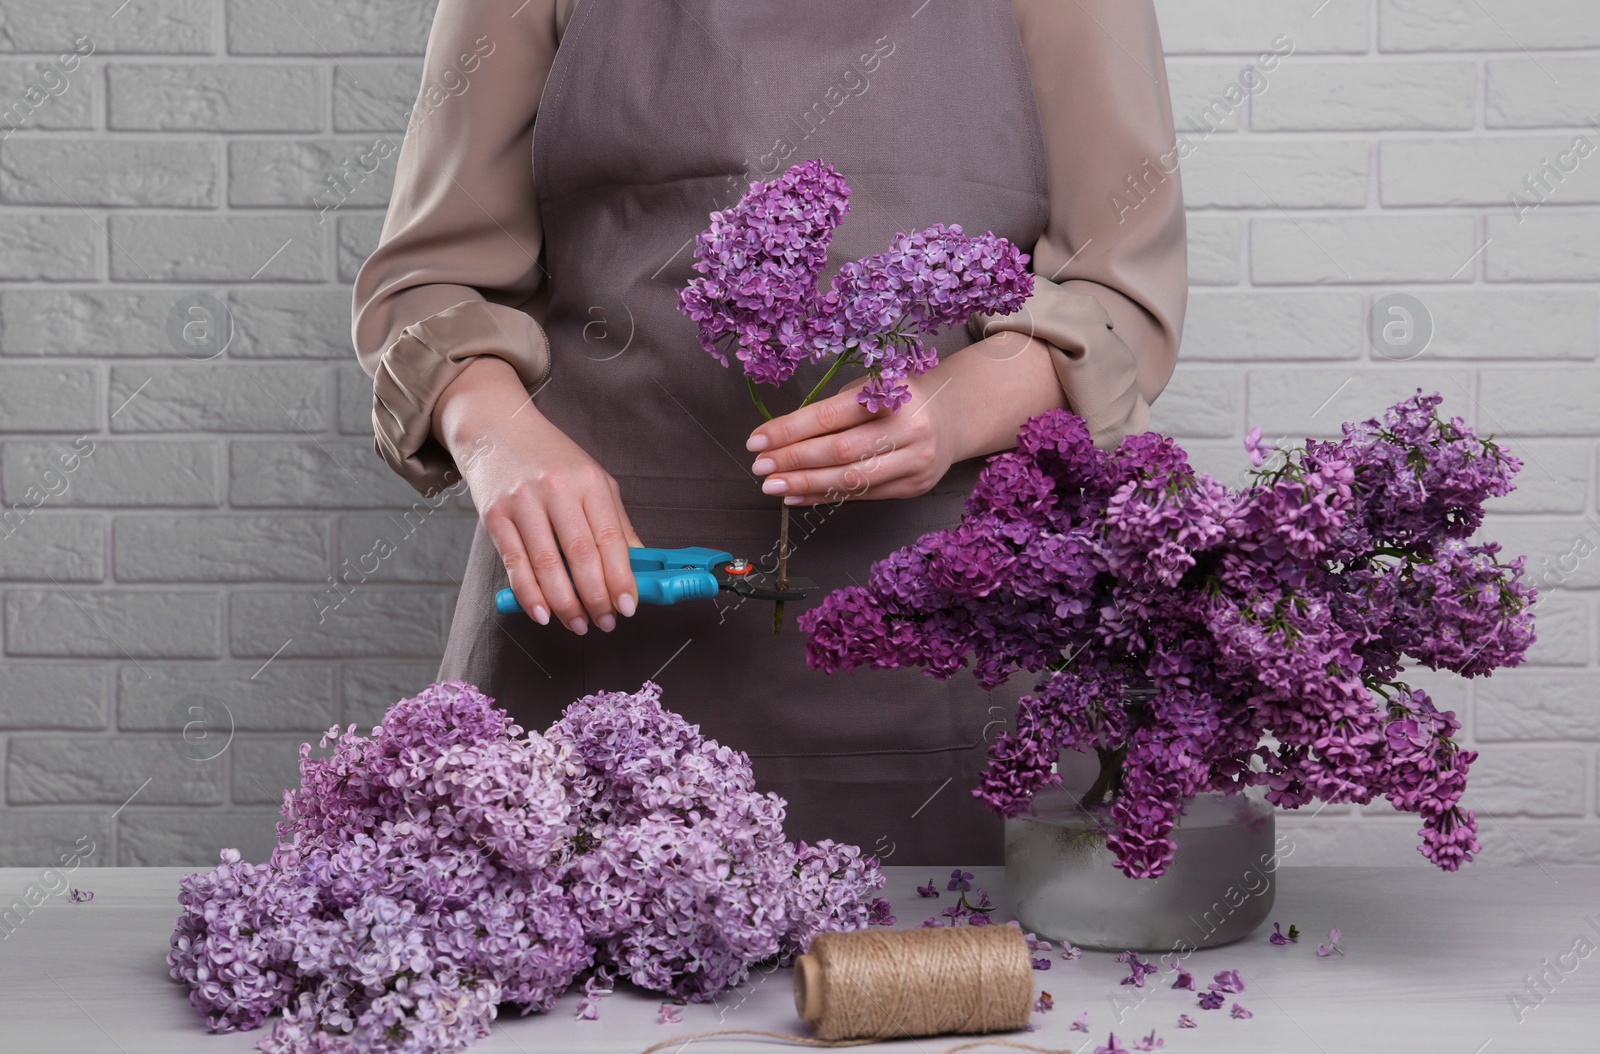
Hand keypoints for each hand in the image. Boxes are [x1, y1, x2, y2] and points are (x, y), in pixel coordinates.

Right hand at [434, 356, 641, 633]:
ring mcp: (523, 502)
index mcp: (589, 482)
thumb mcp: (593, 479)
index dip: (621, 579)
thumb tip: (639, 567)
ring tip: (578, 624)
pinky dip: (529, 595)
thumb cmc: (551, 459)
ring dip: (565, 604)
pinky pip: (515, 564)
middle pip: (581, 555)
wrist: (497, 429)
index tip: (629, 607)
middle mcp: (557, 490)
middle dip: (596, 597)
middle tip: (605, 622)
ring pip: (547, 565)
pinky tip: (543, 614)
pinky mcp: (495, 516)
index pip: (610, 539)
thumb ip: (615, 523)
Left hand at [744, 372, 958, 505]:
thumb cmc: (899, 398)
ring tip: (773, 486)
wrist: (954, 416)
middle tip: (760, 466)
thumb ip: (833, 410)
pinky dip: (825, 497)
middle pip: (839, 451)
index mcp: (893, 392)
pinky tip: (798, 496)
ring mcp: (915, 460)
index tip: (757, 440)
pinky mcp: (914, 486)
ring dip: (805, 484)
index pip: (829, 416)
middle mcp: (909, 428)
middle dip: (793, 460)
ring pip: (851, 479)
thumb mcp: (871, 387)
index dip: (789, 430)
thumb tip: (781, 440)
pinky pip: (862, 496)